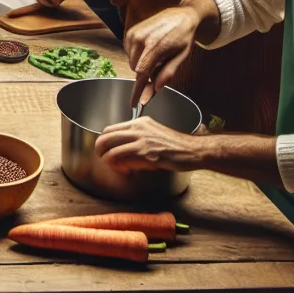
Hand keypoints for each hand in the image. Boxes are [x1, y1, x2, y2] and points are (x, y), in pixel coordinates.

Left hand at [93, 118, 207, 172]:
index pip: (110, 129)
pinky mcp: (146, 153)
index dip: (105, 142)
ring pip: (110, 148)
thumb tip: (123, 150)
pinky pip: (122, 158)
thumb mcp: (153, 134)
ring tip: (117, 167)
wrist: (193, 150)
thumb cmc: (176, 146)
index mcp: (139, 122)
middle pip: (105, 137)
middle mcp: (138, 128)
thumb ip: (138, 138)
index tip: (108, 151)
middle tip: (105, 160)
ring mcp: (142, 140)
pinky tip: (126, 171)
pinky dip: (119, 166)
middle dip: (100, 150)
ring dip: (108, 160)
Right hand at [122, 5, 204, 109]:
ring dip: (142, 63)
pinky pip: (129, 52)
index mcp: (156, 46)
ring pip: (132, 61)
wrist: (181, 15)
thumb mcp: (182, 56)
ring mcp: (134, 34)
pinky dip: (138, 55)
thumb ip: (168, 72)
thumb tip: (157, 88)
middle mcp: (141, 39)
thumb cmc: (184, 36)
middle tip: (160, 65)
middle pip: (136, 69)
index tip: (134, 103)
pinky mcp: (131, 31)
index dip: (138, 90)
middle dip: (146, 73)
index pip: (142, 73)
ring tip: (157, 54)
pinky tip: (150, 48)